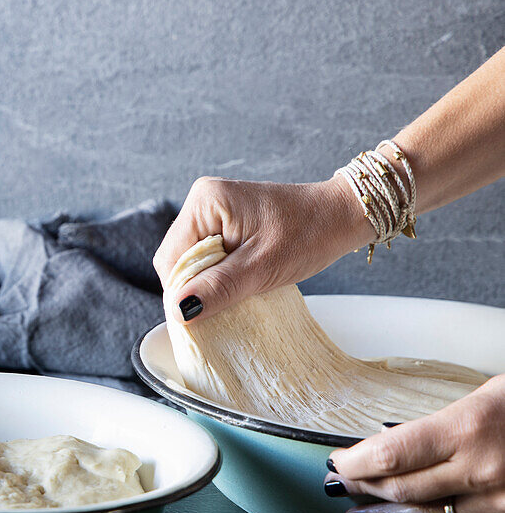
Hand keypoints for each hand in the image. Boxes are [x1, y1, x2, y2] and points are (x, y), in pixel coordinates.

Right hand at [153, 176, 373, 322]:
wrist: (343, 215)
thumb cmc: (310, 235)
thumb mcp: (262, 268)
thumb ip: (218, 288)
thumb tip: (179, 311)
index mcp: (205, 202)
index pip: (171, 259)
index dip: (182, 291)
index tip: (206, 313)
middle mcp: (202, 199)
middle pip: (177, 258)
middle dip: (196, 285)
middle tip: (228, 300)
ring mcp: (211, 208)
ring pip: (190, 259)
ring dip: (208, 280)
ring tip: (238, 289)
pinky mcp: (222, 218)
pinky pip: (205, 253)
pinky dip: (217, 272)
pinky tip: (239, 279)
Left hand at [326, 374, 504, 512]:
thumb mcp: (490, 395)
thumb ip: (444, 421)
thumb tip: (394, 439)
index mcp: (470, 427)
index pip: (389, 454)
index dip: (354, 462)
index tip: (337, 462)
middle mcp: (483, 470)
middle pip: (401, 488)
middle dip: (364, 489)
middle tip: (340, 486)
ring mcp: (504, 504)